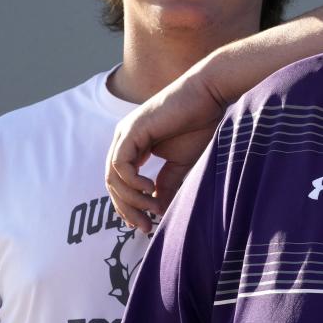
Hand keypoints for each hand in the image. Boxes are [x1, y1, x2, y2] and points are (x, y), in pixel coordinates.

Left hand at [105, 70, 224, 232]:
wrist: (209, 96)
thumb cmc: (199, 124)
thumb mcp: (181, 162)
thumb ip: (167, 184)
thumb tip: (160, 210)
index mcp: (134, 146)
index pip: (120, 183)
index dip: (130, 206)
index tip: (147, 224)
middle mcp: (124, 139)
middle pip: (113, 184)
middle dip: (128, 209)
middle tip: (144, 226)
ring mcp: (125, 134)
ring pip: (113, 178)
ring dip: (132, 200)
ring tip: (153, 207)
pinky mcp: (131, 131)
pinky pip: (119, 165)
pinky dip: (132, 182)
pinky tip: (150, 189)